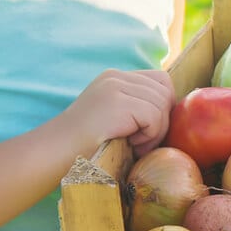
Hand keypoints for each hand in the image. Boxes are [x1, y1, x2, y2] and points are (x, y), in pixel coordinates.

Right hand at [61, 69, 175, 157]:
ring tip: (134, 145)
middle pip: (165, 91)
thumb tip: (176, 108)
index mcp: (115, 78)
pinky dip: (149, 136)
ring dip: (155, 132)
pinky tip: (131, 144)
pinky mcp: (118, 102)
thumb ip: (138, 107)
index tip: (150, 128)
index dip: (164, 105)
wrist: (55, 153)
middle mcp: (116, 77)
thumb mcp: (116, 118)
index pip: (161, 80)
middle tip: (142, 142)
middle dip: (161, 120)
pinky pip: (154, 117)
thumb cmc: (87, 145)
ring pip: (162, 105)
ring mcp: (116, 87)